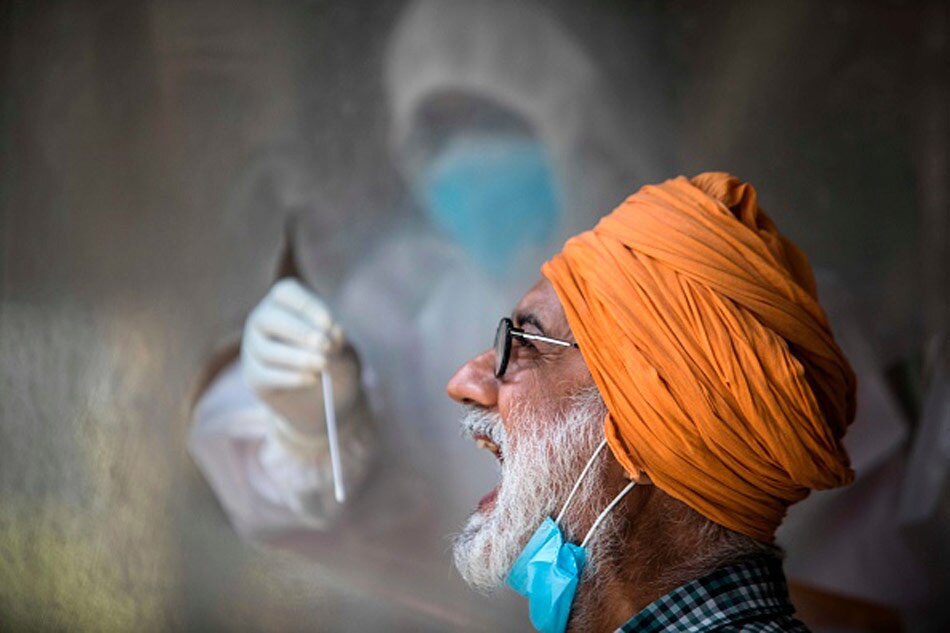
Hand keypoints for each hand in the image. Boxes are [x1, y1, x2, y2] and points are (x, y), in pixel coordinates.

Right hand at [241, 278, 345, 434]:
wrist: (324, 398)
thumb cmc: (333, 361)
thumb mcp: (343, 350)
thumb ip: (338, 342)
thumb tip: (333, 333)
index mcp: (285, 303)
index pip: (286, 293)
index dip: (306, 305)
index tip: (329, 322)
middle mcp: (263, 321)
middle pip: (268, 318)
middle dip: (298, 331)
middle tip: (324, 345)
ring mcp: (254, 349)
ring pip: (265, 350)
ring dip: (296, 357)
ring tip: (322, 364)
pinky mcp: (254, 377)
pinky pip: (264, 375)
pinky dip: (290, 377)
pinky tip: (312, 379)